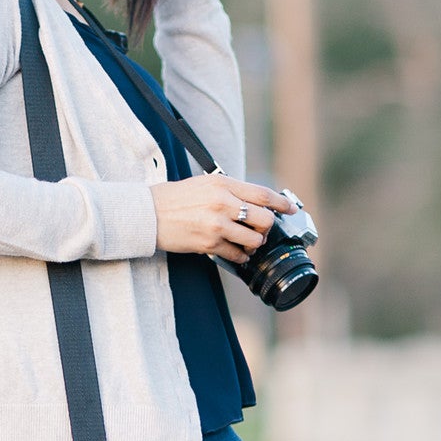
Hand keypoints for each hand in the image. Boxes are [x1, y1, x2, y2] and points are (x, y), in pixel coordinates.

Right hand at [152, 174, 289, 263]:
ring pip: (254, 239)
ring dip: (255, 244)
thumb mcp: (204, 184)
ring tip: (247, 242)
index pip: (263, 194)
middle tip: (260, 229)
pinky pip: (238, 254)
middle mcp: (222, 202)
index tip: (291, 208)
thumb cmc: (174, 199)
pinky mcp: (209, 243)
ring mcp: (217, 224)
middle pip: (264, 218)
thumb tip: (255, 202)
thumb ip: (230, 190)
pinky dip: (241, 256)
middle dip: (267, 227)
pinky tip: (236, 252)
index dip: (282, 203)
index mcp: (223, 184)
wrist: (148, 214)